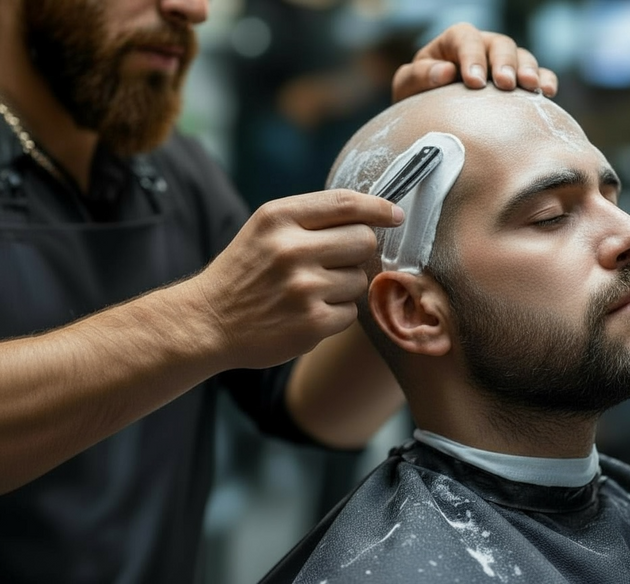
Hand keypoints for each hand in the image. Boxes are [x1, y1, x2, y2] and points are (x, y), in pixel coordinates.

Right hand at [192, 190, 402, 369]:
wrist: (206, 322)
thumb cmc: (245, 272)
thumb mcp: (265, 229)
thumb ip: (311, 219)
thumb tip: (373, 217)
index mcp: (278, 218)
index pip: (345, 203)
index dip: (378, 207)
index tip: (395, 215)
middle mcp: (291, 249)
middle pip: (363, 241)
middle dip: (356, 252)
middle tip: (332, 264)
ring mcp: (303, 288)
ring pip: (359, 280)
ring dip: (343, 287)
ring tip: (308, 292)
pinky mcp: (312, 323)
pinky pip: (351, 312)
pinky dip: (336, 315)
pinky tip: (306, 314)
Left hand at [392, 22, 557, 101]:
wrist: (432, 118)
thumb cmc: (417, 99)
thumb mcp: (407, 87)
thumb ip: (419, 76)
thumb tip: (446, 72)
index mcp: (453, 43)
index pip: (465, 38)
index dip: (472, 57)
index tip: (474, 82)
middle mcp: (482, 48)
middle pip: (499, 44)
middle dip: (504, 63)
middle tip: (505, 84)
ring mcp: (502, 64)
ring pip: (522, 56)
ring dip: (528, 70)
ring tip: (530, 88)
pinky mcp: (518, 82)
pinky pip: (538, 75)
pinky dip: (545, 80)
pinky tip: (547, 93)